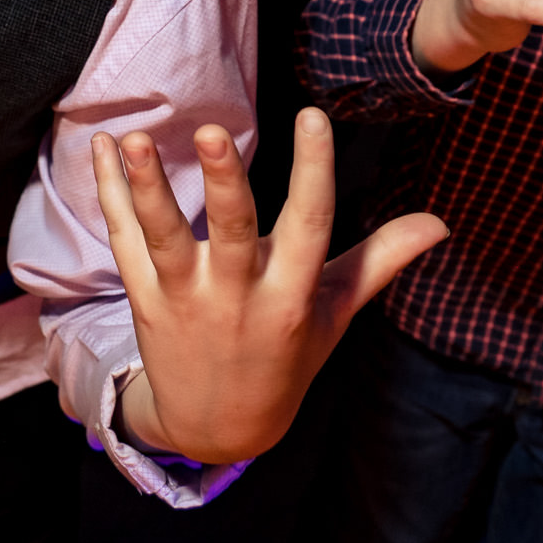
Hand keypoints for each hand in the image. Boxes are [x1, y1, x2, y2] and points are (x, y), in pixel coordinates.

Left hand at [93, 108, 448, 464]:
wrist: (219, 427)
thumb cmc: (286, 357)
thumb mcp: (335, 314)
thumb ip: (380, 261)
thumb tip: (440, 225)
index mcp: (292, 295)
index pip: (311, 225)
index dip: (314, 171)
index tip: (313, 115)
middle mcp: (238, 296)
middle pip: (231, 233)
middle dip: (224, 184)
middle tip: (214, 133)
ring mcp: (186, 298)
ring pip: (163, 239)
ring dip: (146, 188)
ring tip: (133, 140)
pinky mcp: (145, 300)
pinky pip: (123, 242)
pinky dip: (109, 194)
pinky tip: (102, 146)